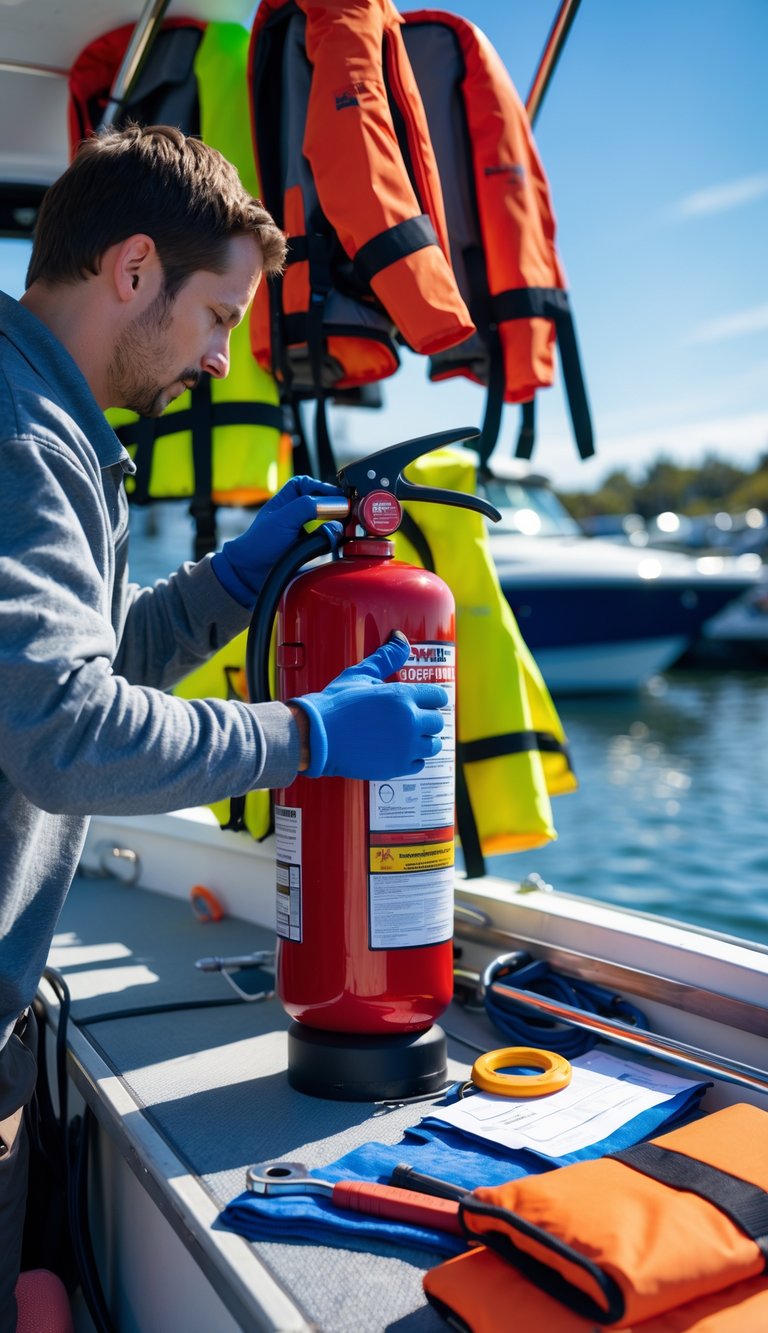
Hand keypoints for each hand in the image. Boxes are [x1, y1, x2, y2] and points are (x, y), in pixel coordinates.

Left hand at [211, 476, 344, 607]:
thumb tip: (334, 506)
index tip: (337, 495)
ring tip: (341, 527)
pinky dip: (332, 540)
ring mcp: (304, 531)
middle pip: (322, 503)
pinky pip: (327, 540)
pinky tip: (334, 541)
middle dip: (334, 506)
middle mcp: (297, 514)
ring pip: (327, 522)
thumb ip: (308, 507)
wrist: (252, 573)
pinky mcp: (309, 548)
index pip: (308, 485)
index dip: (323, 487)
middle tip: (345, 511)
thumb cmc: (259, 543)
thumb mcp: (283, 519)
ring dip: (335, 524)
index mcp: (287, 501)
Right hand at [291, 632, 447, 779]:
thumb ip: (387, 657)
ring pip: (433, 745)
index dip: (433, 697)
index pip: (438, 696)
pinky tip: (402, 752)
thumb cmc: (336, 704)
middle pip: (437, 721)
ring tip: (412, 736)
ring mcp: (405, 747)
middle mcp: (410, 722)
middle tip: (416, 718)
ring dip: (425, 739)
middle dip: (428, 718)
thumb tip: (400, 638)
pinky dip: (414, 759)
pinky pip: (419, 764)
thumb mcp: (361, 674)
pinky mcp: (396, 767)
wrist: (316, 736)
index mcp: (403, 696)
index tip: (427, 700)